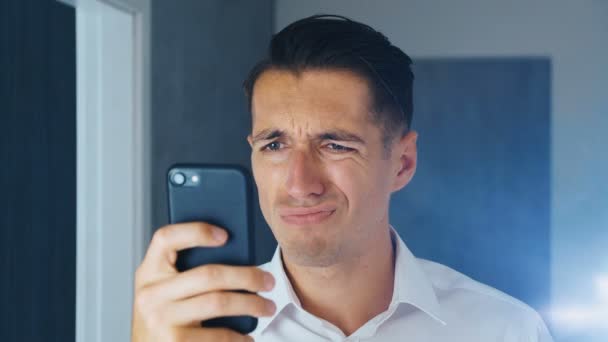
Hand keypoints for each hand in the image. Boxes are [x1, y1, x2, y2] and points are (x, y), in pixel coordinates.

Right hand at [131, 222, 275, 341]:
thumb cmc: (163, 318)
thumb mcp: (163, 290)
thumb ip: (184, 272)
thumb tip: (238, 260)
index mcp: (149, 272)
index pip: (165, 238)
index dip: (196, 231)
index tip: (225, 235)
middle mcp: (151, 293)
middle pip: (208, 274)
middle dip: (247, 276)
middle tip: (268, 281)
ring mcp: (160, 319)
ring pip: (218, 302)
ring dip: (251, 305)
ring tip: (267, 307)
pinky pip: (217, 336)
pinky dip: (238, 337)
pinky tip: (246, 337)